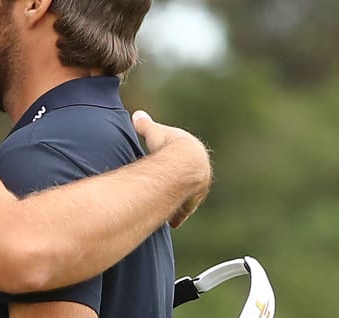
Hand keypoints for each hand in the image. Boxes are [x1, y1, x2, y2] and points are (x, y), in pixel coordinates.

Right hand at [132, 111, 211, 227]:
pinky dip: (178, 215)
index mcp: (193, 152)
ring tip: (170, 212)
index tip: (170, 170)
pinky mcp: (192, 201)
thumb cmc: (168, 146)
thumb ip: (145, 125)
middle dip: (181, 186)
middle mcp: (201, 171)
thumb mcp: (154, 131)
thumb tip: (137, 115)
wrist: (183, 164)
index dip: (176, 165)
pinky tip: (173, 223)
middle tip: (170, 192)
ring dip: (180, 202)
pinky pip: (184, 210)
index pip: (185, 159)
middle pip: (190, 180)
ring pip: (189, 198)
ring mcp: (198, 188)